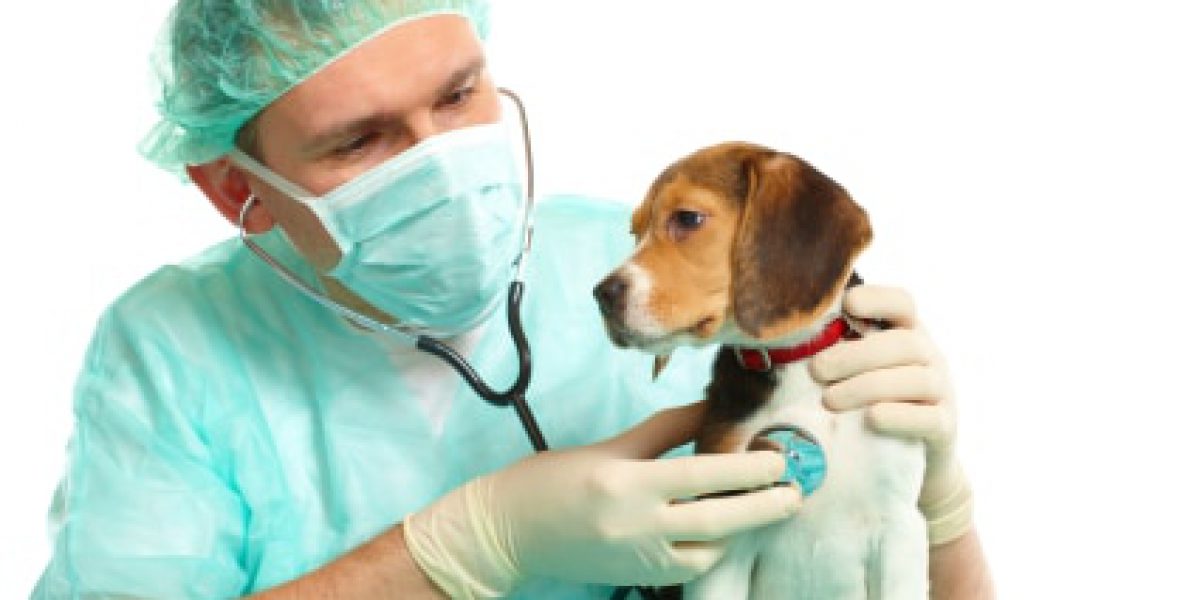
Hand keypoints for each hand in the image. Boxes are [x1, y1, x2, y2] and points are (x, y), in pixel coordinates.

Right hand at [403, 403, 801, 596]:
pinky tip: (721, 531)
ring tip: (760, 508)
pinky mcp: (634, 577)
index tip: (780, 460)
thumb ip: (664, 430)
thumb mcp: (610, 446)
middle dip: (763, 509)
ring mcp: (636, 558)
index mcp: (626, 483)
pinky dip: (709, 549)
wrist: (506, 532)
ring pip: (707, 551)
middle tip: (795, 494)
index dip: (748, 470)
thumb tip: (711, 407)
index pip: (703, 476)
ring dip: (738, 531)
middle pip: (717, 522)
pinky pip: (686, 568)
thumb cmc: (551, 479)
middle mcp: (634, 525)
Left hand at [809, 285, 972, 545]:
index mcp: (906, 334)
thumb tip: (774, 339)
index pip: (902, 304)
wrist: (909, 461)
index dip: (878, 299)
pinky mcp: (944, 428)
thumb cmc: (868, 405)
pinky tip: (871, 418)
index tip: (847, 305)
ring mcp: (942, 392)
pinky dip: (899, 416)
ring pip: (916, 378)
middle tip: (816, 371)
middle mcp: (929, 357)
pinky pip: (928, 418)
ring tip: (829, 401)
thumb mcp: (854, 373)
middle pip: (904, 343)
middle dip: (855, 355)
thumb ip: (832, 352)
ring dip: (869, 386)